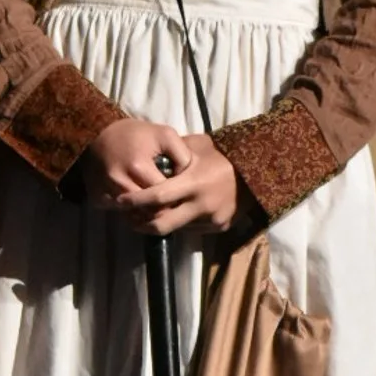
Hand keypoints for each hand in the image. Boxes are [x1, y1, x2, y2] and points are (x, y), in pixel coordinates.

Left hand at [82, 120, 238, 236]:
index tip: (119, 200)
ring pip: (176, 228)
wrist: (256, 172)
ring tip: (147, 215)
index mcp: (193, 182)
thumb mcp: (197, 146)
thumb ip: (173, 153)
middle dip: (141, 223)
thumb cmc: (222, 155)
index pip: (157, 196)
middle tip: (128, 218)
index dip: (135, 200)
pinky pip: (192, 229)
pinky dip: (180, 223)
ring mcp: (211, 219)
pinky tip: (176, 212)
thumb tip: (148, 159)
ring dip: (161, 223)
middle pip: (162, 224)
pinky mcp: (219, 228)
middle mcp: (201, 205)